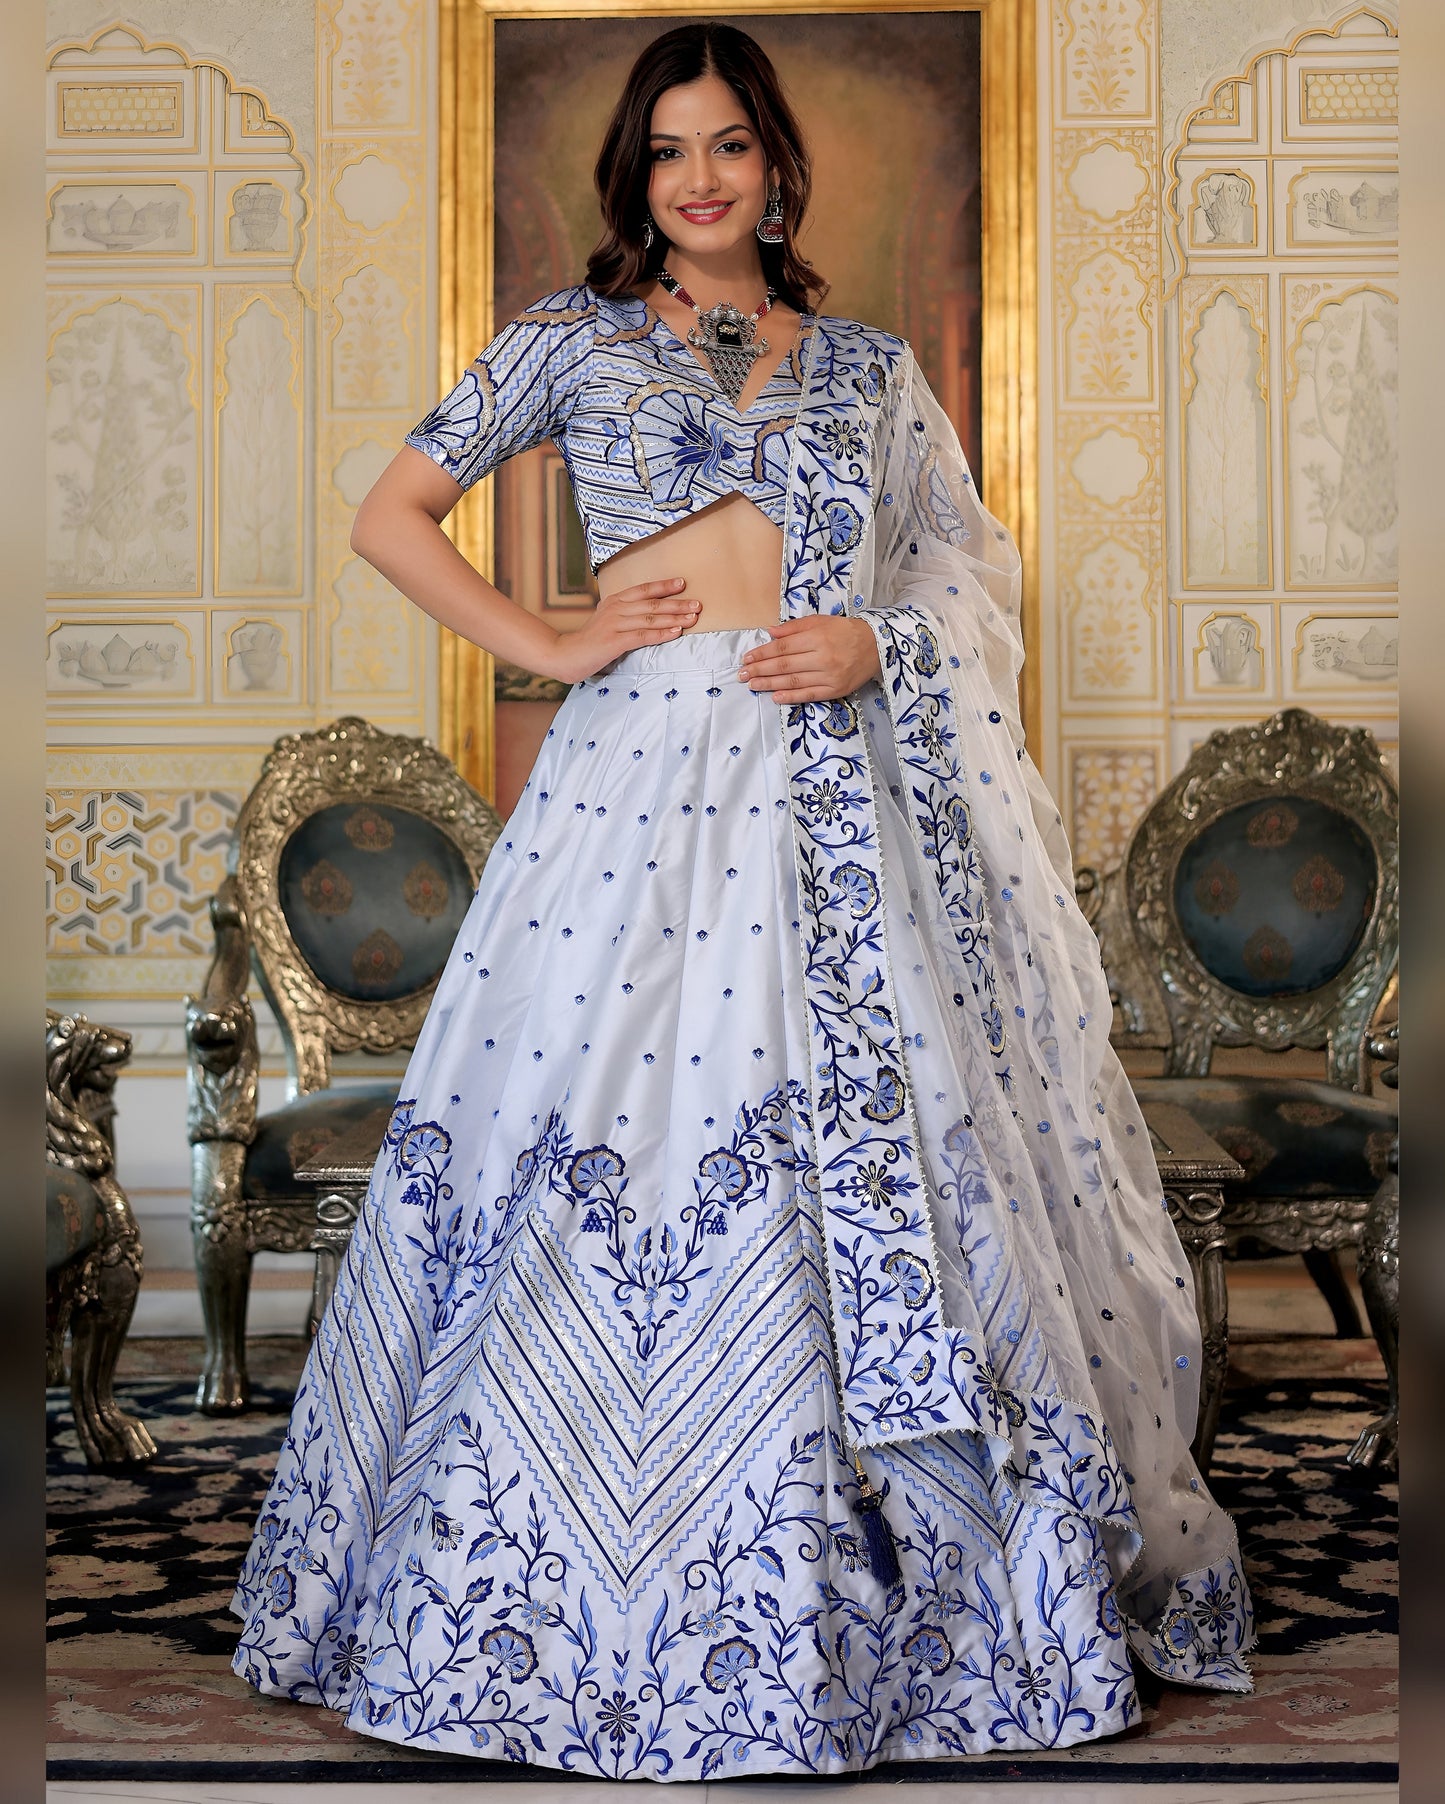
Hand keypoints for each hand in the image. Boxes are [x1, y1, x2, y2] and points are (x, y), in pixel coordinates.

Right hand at [544, 578, 699, 683]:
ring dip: (674, 618)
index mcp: (614, 601)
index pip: (643, 590)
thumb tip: (650, 613)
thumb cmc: (591, 640)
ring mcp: (614, 625)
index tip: (682, 583)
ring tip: (693, 618)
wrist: (566, 655)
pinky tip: (676, 632)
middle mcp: (615, 609)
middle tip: (697, 604)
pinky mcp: (614, 642)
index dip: (663, 586)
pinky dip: (661, 634)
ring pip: (650, 619)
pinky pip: (642, 636)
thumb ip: (625, 614)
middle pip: (651, 604)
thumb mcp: (607, 620)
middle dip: (677, 604)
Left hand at [738, 615, 880, 702]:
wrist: (876, 646)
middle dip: (760, 670)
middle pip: (784, 665)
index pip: (783, 647)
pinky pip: (809, 694)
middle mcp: (822, 657)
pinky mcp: (835, 690)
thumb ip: (794, 628)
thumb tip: (770, 633)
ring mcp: (829, 675)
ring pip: (793, 681)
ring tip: (753, 685)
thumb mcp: (820, 621)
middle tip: (742, 675)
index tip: (747, 658)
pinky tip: (775, 697)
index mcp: (817, 637)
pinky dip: (791, 697)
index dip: (762, 654)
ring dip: (770, 684)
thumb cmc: (845, 631)